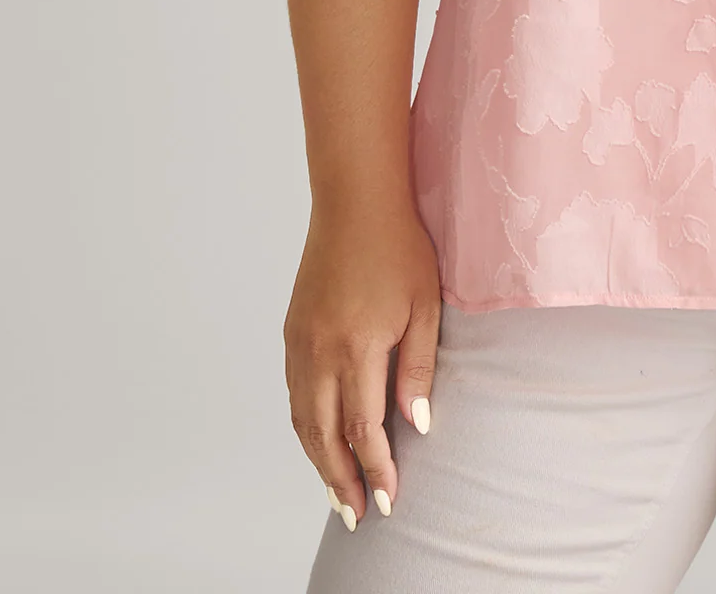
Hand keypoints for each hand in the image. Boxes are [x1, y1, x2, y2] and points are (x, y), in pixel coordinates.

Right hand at [283, 201, 441, 528]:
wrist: (355, 201)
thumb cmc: (399, 247)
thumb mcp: (425, 305)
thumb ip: (420, 368)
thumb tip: (418, 425)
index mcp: (357, 346)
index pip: (363, 427)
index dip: (376, 468)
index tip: (389, 500)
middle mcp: (320, 351)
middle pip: (324, 435)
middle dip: (341, 480)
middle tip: (359, 514)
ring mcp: (300, 342)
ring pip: (302, 419)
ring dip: (318, 460)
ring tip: (338, 491)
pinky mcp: (291, 331)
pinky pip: (293, 394)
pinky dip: (304, 427)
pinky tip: (318, 441)